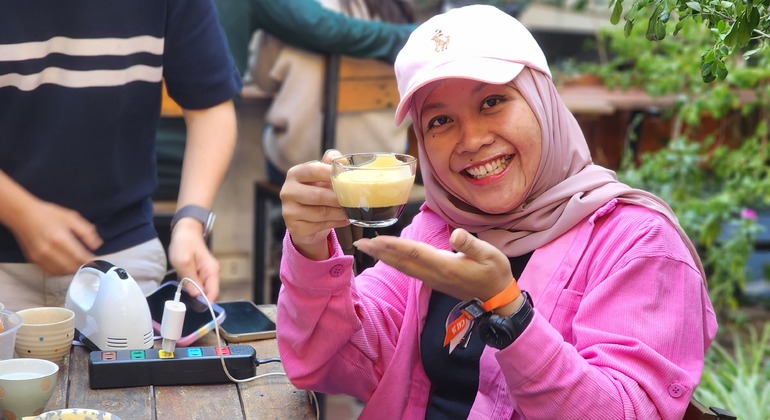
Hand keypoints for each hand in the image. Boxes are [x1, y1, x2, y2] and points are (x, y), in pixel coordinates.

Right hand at [10, 200, 101, 274]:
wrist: (22, 215)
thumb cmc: (48, 214)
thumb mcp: (71, 218)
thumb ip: (86, 232)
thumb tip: (97, 245)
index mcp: (60, 238)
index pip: (80, 257)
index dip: (91, 261)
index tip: (97, 261)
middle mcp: (49, 250)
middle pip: (71, 267)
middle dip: (83, 267)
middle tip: (90, 263)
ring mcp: (39, 257)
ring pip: (62, 272)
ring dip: (72, 271)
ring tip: (79, 265)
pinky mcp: (33, 260)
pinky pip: (50, 272)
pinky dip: (61, 272)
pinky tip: (66, 266)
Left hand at [168, 218, 219, 301]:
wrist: (185, 231)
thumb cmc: (185, 243)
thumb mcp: (183, 262)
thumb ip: (190, 279)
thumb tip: (196, 295)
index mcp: (212, 271)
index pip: (213, 293)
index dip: (204, 302)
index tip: (192, 306)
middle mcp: (212, 274)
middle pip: (207, 293)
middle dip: (196, 297)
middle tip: (183, 293)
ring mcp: (207, 274)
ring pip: (201, 289)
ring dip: (191, 290)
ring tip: (181, 283)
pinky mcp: (200, 273)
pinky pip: (197, 284)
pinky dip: (189, 285)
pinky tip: (182, 281)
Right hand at [280, 150, 349, 259]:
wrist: (304, 220)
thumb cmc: (316, 192)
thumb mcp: (321, 176)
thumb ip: (330, 165)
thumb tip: (344, 161)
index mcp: (294, 174)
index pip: (313, 170)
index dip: (331, 173)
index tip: (347, 177)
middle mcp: (287, 191)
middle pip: (318, 195)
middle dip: (339, 198)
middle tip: (355, 199)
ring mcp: (289, 211)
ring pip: (322, 213)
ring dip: (341, 212)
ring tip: (353, 210)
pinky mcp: (295, 228)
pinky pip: (321, 225)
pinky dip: (337, 222)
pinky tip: (345, 219)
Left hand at [353, 228, 513, 301]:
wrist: (497, 298)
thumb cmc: (495, 272)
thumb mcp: (489, 254)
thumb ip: (470, 245)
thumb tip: (455, 235)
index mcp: (445, 266)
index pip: (414, 253)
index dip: (395, 245)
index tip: (376, 239)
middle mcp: (434, 274)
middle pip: (402, 262)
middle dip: (380, 253)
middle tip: (359, 244)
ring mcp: (432, 280)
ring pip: (403, 267)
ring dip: (385, 258)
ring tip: (368, 249)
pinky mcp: (434, 281)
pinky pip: (409, 270)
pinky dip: (396, 262)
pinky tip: (389, 257)